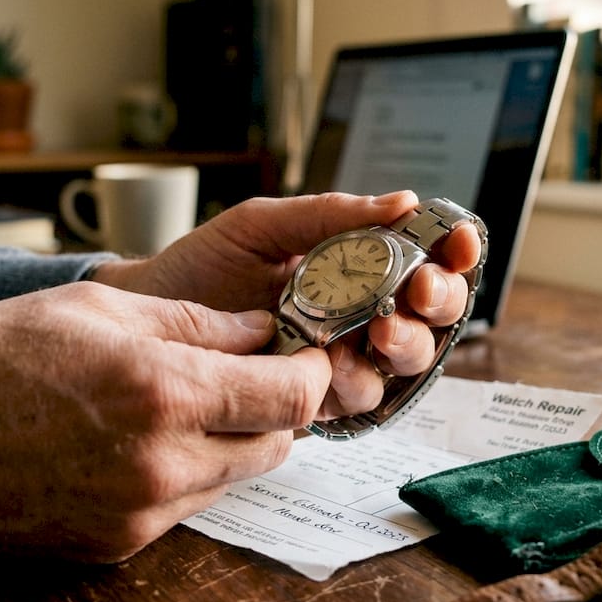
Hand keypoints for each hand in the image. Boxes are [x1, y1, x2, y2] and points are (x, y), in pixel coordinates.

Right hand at [0, 282, 330, 561]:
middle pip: (277, 445)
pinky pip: (185, 507)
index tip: (301, 354)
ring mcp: (141, 514)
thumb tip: (259, 331)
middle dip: (274, 407)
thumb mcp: (94, 307)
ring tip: (182, 404)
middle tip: (245, 374)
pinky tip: (139, 441)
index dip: (308, 371)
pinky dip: (185, 474)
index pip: (290, 395)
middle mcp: (163, 462)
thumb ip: (193, 322)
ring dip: (231, 443)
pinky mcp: (117, 545)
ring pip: (234, 479)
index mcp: (164, 390)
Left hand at [90, 191, 482, 419]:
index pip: (424, 258)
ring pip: (404, 363)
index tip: (453, 243)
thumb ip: (329, 214)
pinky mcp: (315, 399)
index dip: (451, 252)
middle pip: (431, 315)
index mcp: (357, 265)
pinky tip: (341, 369)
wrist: (148, 318)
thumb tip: (401, 201)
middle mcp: (360, 313)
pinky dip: (359, 384)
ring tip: (380, 333)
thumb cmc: (203, 267)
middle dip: (437, 302)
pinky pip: (359, 400)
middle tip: (418, 293)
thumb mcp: (263, 226)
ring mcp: (341, 358)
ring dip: (405, 346)